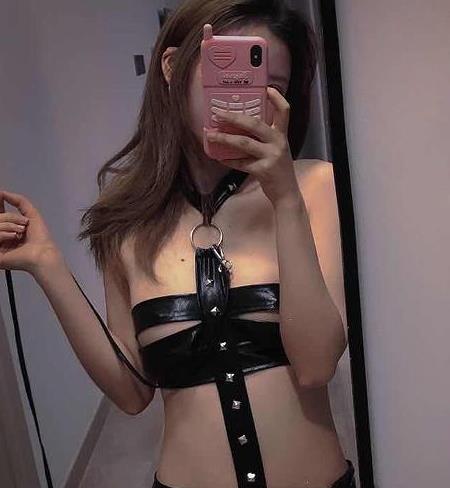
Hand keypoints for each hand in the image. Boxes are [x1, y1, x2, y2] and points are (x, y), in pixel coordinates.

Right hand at [0, 190, 60, 273]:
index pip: (0, 216)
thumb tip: (2, 192)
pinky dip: (3, 234)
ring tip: (19, 234)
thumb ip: (19, 201)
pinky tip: (13, 239)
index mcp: (8, 229)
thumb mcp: (32, 214)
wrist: (42, 254)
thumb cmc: (40, 238)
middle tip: (23, 225)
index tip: (0, 196)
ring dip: (9, 226)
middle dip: (10, 217)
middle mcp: (2, 237)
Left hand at [205, 86, 301, 206]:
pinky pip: (241, 163)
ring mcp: (271, 156)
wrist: (286, 193)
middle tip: (217, 113)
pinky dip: (228, 160)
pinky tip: (218, 157)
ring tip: (210, 134)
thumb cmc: (278, 170)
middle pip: (255, 124)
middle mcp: (278, 143)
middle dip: (233, 117)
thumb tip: (239, 128)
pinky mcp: (263, 170)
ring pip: (244, 143)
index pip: (284, 112)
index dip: (277, 99)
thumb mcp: (277, 150)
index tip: (267, 88)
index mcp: (282, 135)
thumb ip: (264, 139)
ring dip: (225, 138)